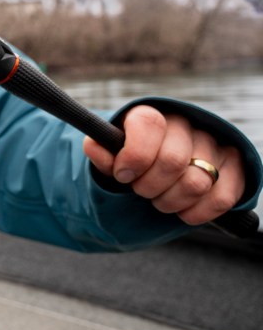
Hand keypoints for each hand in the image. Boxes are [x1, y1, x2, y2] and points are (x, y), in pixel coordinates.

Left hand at [83, 105, 244, 225]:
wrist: (159, 168)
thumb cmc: (132, 160)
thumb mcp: (112, 155)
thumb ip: (102, 151)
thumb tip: (94, 146)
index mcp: (154, 116)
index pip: (148, 124)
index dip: (133, 155)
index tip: (123, 175)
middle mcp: (187, 126)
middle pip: (172, 161)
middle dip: (148, 186)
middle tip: (140, 191)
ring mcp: (214, 145)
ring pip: (196, 183)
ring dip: (169, 202)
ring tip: (159, 200)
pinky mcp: (234, 168)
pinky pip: (220, 198)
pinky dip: (195, 213)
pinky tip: (181, 210)